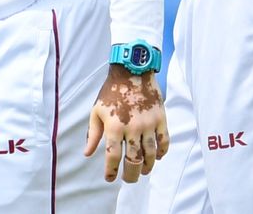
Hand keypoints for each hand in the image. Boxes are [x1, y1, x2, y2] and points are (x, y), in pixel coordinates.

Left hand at [84, 64, 169, 182]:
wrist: (131, 72)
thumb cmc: (111, 92)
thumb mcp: (96, 111)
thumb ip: (93, 134)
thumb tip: (88, 153)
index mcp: (114, 126)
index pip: (113, 155)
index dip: (111, 170)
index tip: (110, 178)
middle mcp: (132, 128)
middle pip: (133, 159)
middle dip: (130, 174)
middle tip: (129, 180)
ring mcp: (149, 124)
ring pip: (150, 153)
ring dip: (147, 166)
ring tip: (143, 172)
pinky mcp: (161, 119)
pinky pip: (164, 141)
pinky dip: (161, 152)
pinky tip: (157, 157)